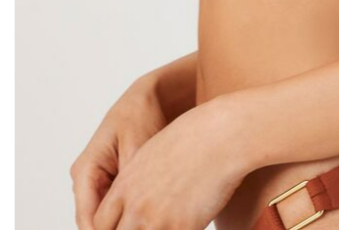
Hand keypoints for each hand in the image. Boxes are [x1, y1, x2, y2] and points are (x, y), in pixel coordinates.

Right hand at [70, 77, 170, 229]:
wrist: (153, 96)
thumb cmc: (143, 113)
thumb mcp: (138, 147)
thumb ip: (131, 184)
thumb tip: (132, 213)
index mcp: (86, 169)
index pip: (88, 219)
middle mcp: (87, 179)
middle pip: (97, 222)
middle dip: (120, 228)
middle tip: (147, 229)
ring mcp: (99, 182)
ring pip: (109, 217)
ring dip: (127, 222)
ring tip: (152, 223)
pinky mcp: (114, 182)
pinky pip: (120, 207)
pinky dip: (134, 212)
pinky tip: (154, 214)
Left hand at [91, 95, 247, 229]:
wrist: (221, 135)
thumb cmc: (194, 136)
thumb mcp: (155, 151)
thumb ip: (138, 178)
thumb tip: (136, 195)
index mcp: (126, 184)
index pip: (101, 223)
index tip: (125, 226)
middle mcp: (136, 205)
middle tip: (148, 225)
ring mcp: (158, 219)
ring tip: (167, 224)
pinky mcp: (182, 227)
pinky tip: (188, 224)